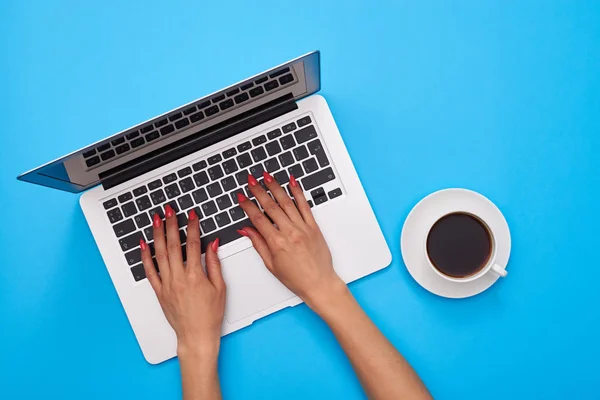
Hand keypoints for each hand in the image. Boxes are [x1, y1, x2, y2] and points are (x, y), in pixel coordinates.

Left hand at [140, 205, 224, 356]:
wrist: (196, 335)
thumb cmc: (210, 315)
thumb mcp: (220, 287)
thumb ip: (214, 263)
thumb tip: (212, 244)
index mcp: (195, 276)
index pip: (193, 244)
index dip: (192, 226)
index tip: (192, 215)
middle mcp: (178, 278)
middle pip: (173, 244)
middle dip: (171, 224)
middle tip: (169, 210)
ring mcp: (166, 284)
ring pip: (160, 254)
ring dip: (158, 234)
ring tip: (156, 219)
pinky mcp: (159, 291)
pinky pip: (149, 271)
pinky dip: (145, 256)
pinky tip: (143, 244)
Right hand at [236, 172, 344, 310]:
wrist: (319, 283)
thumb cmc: (297, 279)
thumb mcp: (271, 265)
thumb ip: (258, 244)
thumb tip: (246, 231)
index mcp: (277, 243)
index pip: (258, 219)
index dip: (247, 206)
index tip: (241, 197)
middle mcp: (290, 233)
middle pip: (271, 207)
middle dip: (258, 191)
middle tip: (251, 180)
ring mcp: (303, 228)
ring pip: (287, 202)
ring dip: (275, 187)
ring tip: (267, 176)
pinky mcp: (314, 227)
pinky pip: (305, 206)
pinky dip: (298, 193)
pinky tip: (292, 182)